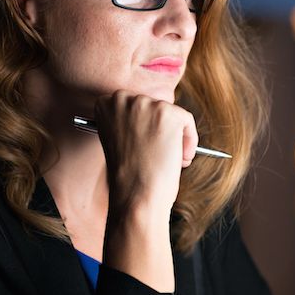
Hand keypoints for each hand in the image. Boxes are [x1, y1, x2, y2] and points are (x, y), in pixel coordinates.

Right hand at [94, 90, 197, 225]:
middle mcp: (122, 99)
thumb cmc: (128, 176)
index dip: (144, 127)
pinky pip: (187, 121)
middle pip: (154, 106)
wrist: (135, 195)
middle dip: (161, 131)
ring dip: (175, 137)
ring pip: (171, 114)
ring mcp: (145, 104)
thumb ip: (131, 123)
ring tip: (168, 159)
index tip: (147, 144)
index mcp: (105, 105)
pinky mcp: (168, 113)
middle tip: (160, 154)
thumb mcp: (121, 141)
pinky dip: (189, 140)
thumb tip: (155, 118)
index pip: (134, 105)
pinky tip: (180, 158)